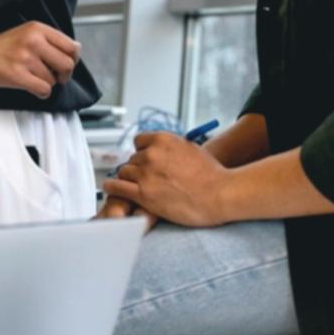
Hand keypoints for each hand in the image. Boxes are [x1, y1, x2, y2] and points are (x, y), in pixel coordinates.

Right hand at [0, 22, 77, 98]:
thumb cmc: (6, 46)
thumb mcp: (29, 33)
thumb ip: (51, 40)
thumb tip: (75, 54)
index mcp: (38, 28)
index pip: (72, 47)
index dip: (73, 60)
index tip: (64, 64)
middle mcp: (33, 40)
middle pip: (68, 65)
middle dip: (64, 75)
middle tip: (55, 76)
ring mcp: (25, 57)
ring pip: (53, 80)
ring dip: (46, 83)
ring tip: (33, 77)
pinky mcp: (17, 74)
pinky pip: (43, 90)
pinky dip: (40, 93)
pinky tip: (31, 87)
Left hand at [102, 132, 230, 227]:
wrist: (221, 194)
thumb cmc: (212, 175)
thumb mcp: (191, 148)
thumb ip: (172, 146)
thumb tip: (162, 147)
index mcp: (163, 140)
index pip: (139, 141)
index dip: (142, 153)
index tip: (145, 162)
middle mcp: (151, 154)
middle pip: (132, 159)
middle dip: (138, 169)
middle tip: (148, 180)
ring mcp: (145, 174)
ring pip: (124, 172)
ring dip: (129, 180)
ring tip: (138, 188)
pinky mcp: (143, 193)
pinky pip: (116, 187)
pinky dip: (113, 188)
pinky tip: (113, 190)